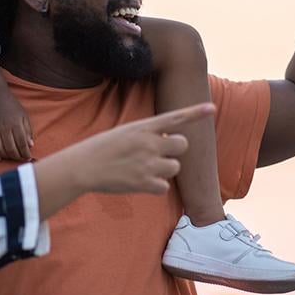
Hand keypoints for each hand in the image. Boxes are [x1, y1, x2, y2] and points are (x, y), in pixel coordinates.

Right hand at [0, 89, 33, 160]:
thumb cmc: (12, 106)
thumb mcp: (24, 116)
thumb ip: (28, 130)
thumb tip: (31, 145)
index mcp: (15, 124)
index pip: (22, 143)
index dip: (26, 153)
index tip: (29, 157)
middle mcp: (4, 128)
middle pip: (11, 149)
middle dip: (18, 157)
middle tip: (21, 159)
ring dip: (6, 157)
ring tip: (12, 157)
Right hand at [74, 103, 213, 193]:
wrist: (82, 167)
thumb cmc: (103, 148)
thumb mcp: (126, 132)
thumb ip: (149, 135)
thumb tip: (169, 143)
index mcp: (143, 127)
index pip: (175, 117)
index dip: (195, 112)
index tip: (212, 108)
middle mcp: (149, 142)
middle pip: (182, 145)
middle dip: (174, 150)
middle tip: (157, 153)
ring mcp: (148, 163)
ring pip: (175, 167)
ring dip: (165, 170)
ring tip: (144, 168)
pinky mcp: (144, 183)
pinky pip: (164, 186)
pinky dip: (156, 186)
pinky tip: (140, 181)